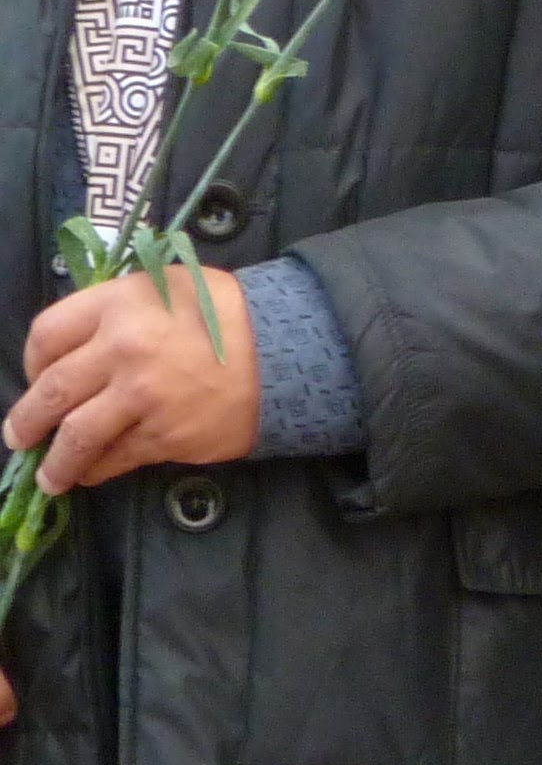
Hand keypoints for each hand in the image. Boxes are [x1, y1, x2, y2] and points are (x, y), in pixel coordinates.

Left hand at [8, 263, 261, 492]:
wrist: (291, 348)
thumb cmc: (228, 314)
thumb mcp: (170, 288)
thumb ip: (119, 311)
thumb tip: (75, 352)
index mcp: (121, 303)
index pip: (47, 334)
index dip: (34, 362)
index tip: (39, 376)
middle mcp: (123, 347)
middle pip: (49, 392)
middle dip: (26, 422)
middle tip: (20, 436)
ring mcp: (141, 395)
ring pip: (73, 437)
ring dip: (54, 463)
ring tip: (50, 476)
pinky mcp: (162, 434)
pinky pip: (112, 460)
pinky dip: (95, 470)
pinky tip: (91, 473)